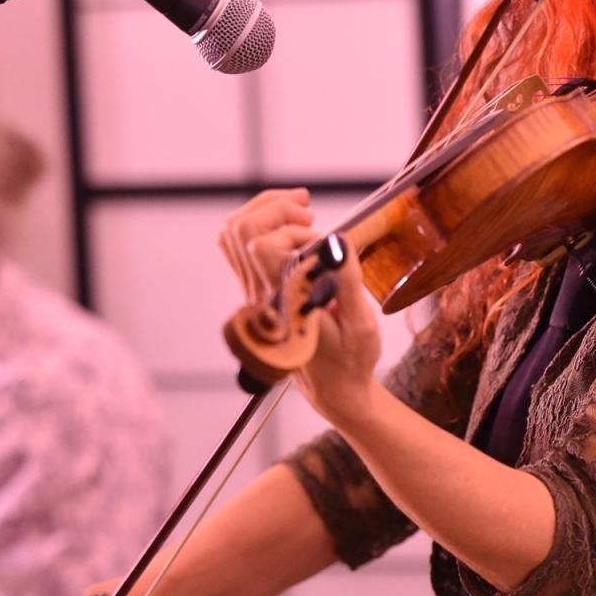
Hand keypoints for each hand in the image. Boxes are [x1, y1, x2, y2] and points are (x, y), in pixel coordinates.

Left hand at [218, 189, 381, 422]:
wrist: (335, 388)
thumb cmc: (351, 359)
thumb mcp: (361, 325)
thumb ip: (348, 282)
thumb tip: (337, 241)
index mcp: (284, 303)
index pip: (260, 247)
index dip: (289, 230)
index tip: (320, 238)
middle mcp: (261, 295)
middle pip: (240, 230)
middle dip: (275, 207)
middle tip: (308, 212)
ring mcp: (254, 292)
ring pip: (234, 234)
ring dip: (266, 211)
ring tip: (301, 213)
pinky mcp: (256, 290)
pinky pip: (240, 247)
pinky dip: (263, 225)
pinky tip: (293, 229)